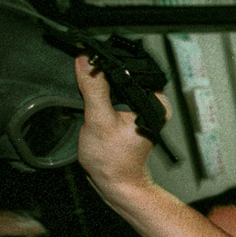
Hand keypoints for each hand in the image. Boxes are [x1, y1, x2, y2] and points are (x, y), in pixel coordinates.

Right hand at [75, 55, 170, 193]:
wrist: (116, 184)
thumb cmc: (114, 160)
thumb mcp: (99, 120)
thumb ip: (95, 89)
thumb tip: (85, 60)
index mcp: (154, 101)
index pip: (130, 68)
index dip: (107, 59)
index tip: (85, 52)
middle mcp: (151, 103)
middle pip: (123, 74)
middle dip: (102, 70)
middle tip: (81, 65)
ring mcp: (140, 108)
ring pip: (117, 83)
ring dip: (100, 80)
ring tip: (84, 78)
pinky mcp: (129, 113)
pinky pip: (114, 93)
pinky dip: (100, 90)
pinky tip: (88, 91)